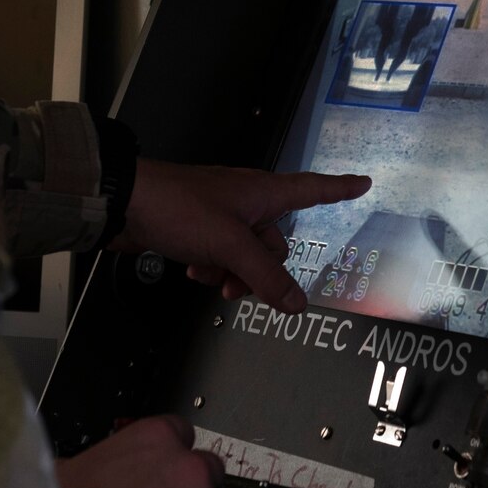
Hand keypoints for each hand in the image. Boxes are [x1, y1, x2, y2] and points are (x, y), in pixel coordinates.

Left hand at [111, 158, 371, 312]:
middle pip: (275, 242)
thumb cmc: (180, 209)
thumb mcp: (230, 245)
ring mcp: (221, 215)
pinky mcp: (198, 228)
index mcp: (262, 193)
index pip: (312, 189)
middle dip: (260, 269)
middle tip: (238, 284)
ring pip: (245, 254)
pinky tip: (193, 270)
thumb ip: (265, 276)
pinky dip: (211, 267)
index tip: (363, 183)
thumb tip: (297, 304)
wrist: (125, 204)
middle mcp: (246, 201)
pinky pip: (220, 255)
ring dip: (232, 272)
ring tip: (210, 277)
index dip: (339, 189)